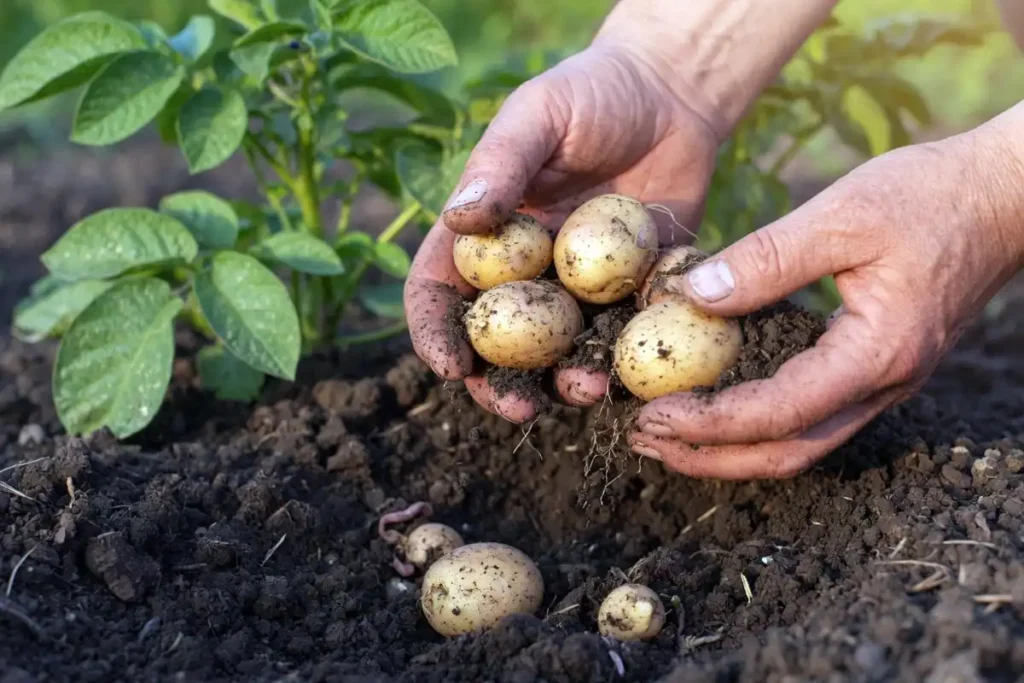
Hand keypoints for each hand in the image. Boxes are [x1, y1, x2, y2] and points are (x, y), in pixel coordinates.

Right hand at [404, 42, 720, 421]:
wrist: (672, 97)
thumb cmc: (593, 93)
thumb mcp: (539, 113)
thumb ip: (502, 162)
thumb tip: (459, 218)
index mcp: (483, 235)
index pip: (438, 290)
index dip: (434, 332)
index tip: (449, 365)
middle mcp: (522, 271)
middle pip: (494, 342)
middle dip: (498, 383)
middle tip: (518, 409)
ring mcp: (576, 289)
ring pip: (558, 354)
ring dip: (564, 383)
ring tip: (586, 390)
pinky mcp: (629, 294)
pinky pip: (622, 338)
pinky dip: (624, 362)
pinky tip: (635, 371)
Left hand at [628, 120, 1023, 478]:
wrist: (1004, 195)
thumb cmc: (930, 196)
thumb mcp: (841, 215)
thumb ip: (765, 259)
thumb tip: (690, 296)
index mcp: (878, 353)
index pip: (780, 413)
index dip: (710, 422)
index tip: (651, 413)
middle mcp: (884, 385)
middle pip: (787, 454)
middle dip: (710, 456)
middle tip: (644, 439)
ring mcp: (885, 384)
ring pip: (799, 445)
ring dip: (730, 449)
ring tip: (667, 436)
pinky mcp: (876, 369)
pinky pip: (811, 418)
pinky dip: (757, 425)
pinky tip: (715, 406)